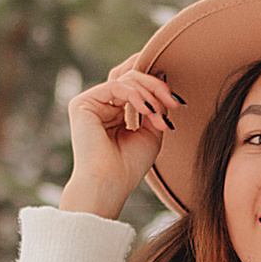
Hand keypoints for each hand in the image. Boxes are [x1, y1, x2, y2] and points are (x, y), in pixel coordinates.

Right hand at [60, 62, 180, 220]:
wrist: (110, 184)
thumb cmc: (129, 166)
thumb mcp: (151, 132)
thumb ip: (155, 108)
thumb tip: (165, 86)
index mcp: (114, 112)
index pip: (137, 86)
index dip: (158, 89)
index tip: (177, 103)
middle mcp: (101, 105)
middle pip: (132, 77)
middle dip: (156, 88)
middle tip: (173, 103)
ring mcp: (91, 103)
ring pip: (126, 79)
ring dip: (149, 94)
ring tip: (159, 114)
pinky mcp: (82, 103)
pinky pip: (115, 86)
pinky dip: (135, 95)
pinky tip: (147, 110)